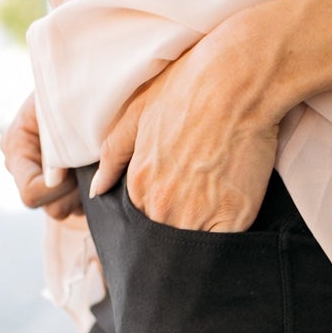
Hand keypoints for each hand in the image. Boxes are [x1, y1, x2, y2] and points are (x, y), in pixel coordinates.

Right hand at [1, 93, 84, 222]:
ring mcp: (40, 181)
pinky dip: (88, 194)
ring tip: (95, 167)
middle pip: (47, 206)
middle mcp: (22, 168)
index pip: (30, 191)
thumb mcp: (60, 109)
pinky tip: (96, 172)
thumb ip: (56, 141)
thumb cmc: (71, 92)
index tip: (76, 169)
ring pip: (62, 210)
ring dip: (82, 194)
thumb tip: (55, 179)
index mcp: (15, 146)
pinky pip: (75, 208)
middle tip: (92, 168)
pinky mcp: (59, 189)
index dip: (56, 188)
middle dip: (73, 192)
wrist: (82, 87)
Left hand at [88, 9, 290, 231]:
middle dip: (173, 243)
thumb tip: (96, 189)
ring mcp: (196, 215)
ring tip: (210, 235)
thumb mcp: (137, 113)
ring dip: (197, 251)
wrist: (235, 80)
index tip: (170, 218)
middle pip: (164, 243)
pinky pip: (222, 249)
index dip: (155, 225)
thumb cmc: (188, 88)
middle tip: (191, 229)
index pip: (140, 225)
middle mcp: (162, 205)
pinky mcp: (232, 218)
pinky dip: (225, 248)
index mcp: (139, 184)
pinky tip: (230, 236)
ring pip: (191, 252)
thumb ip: (113, 155)